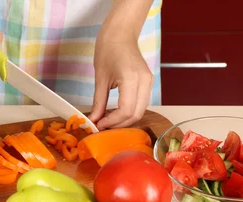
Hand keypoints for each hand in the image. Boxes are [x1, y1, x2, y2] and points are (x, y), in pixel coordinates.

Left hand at [88, 0, 153, 129]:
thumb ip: (98, 102)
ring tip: (107, 121)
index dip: (112, 122)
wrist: (121, 34)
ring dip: (124, 120)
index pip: (126, 110)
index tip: (99, 125)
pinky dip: (129, 112)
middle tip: (102, 126)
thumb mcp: (100, 78)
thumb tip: (93, 120)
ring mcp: (149, 82)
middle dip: (119, 124)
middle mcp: (145, 82)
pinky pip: (141, 104)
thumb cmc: (108, 50)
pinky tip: (115, 113)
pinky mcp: (148, 83)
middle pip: (136, 114)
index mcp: (132, 79)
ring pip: (140, 111)